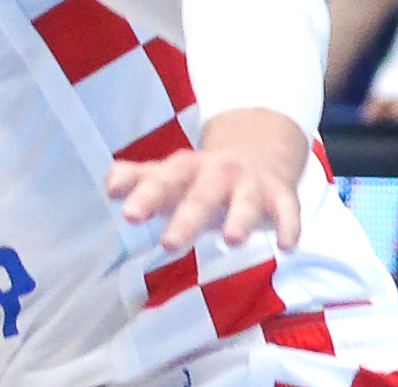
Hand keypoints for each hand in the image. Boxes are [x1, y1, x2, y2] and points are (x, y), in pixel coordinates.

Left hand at [106, 127, 302, 252]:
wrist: (257, 151)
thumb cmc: (202, 176)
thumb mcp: (171, 176)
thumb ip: (140, 180)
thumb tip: (108, 183)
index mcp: (186, 168)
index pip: (162, 179)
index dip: (144, 195)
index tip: (127, 215)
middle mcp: (217, 172)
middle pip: (201, 194)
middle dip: (186, 217)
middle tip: (169, 244)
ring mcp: (250, 183)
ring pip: (245, 199)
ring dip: (240, 217)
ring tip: (232, 240)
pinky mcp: (281, 195)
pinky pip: (288, 209)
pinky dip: (289, 225)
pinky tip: (287, 246)